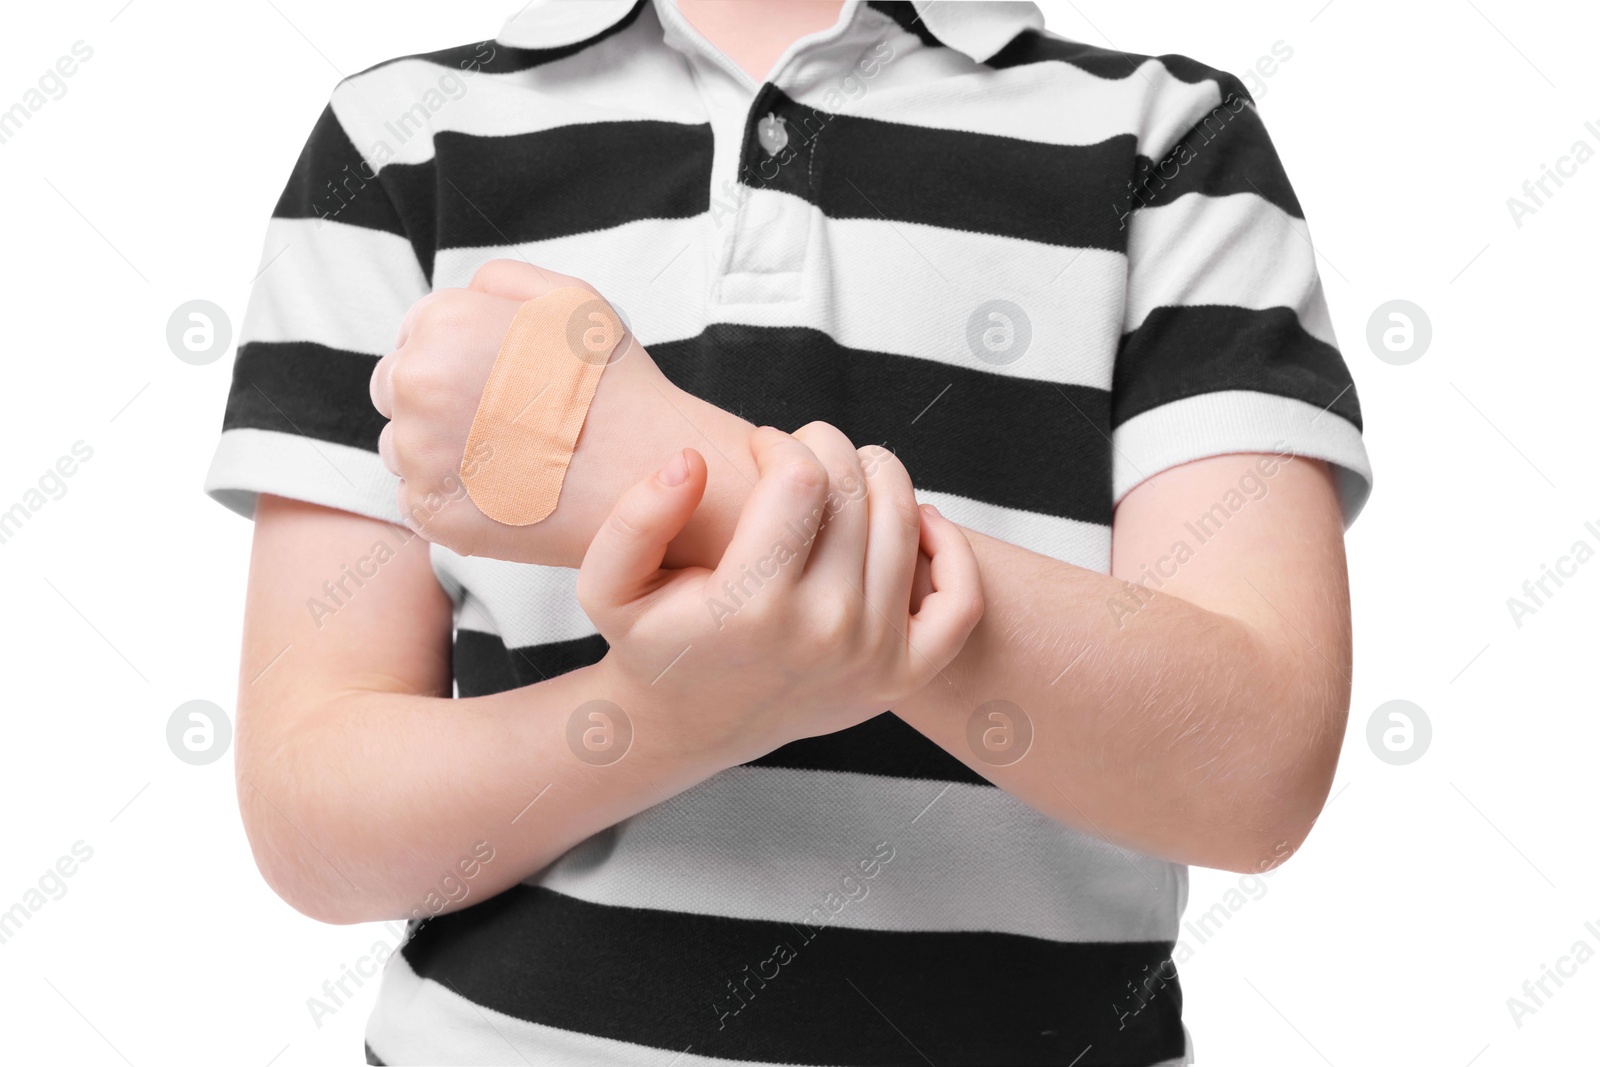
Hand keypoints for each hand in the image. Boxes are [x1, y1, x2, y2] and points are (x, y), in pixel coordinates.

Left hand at [368, 262, 613, 561]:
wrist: (648, 472)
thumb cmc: (615, 386)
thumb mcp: (569, 298)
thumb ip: (501, 280)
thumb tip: (463, 294)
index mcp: (444, 323)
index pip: (413, 336)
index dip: (456, 358)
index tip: (495, 382)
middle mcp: (418, 383)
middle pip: (396, 389)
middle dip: (437, 402)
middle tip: (504, 422)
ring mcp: (418, 452)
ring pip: (404, 446)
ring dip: (443, 452)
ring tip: (513, 458)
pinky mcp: (429, 511)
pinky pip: (420, 498)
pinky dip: (455, 498)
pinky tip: (507, 490)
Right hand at [578, 424, 983, 761]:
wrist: (689, 724)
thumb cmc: (654, 641)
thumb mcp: (609, 584)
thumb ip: (635, 518)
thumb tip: (691, 461)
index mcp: (752, 607)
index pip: (802, 478)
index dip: (781, 442)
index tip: (760, 447)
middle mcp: (824, 632)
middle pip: (857, 490)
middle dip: (828, 447)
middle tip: (799, 457)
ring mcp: (872, 656)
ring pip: (905, 521)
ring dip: (879, 477)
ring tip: (841, 480)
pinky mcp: (903, 675)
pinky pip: (961, 600)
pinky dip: (950, 548)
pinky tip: (914, 523)